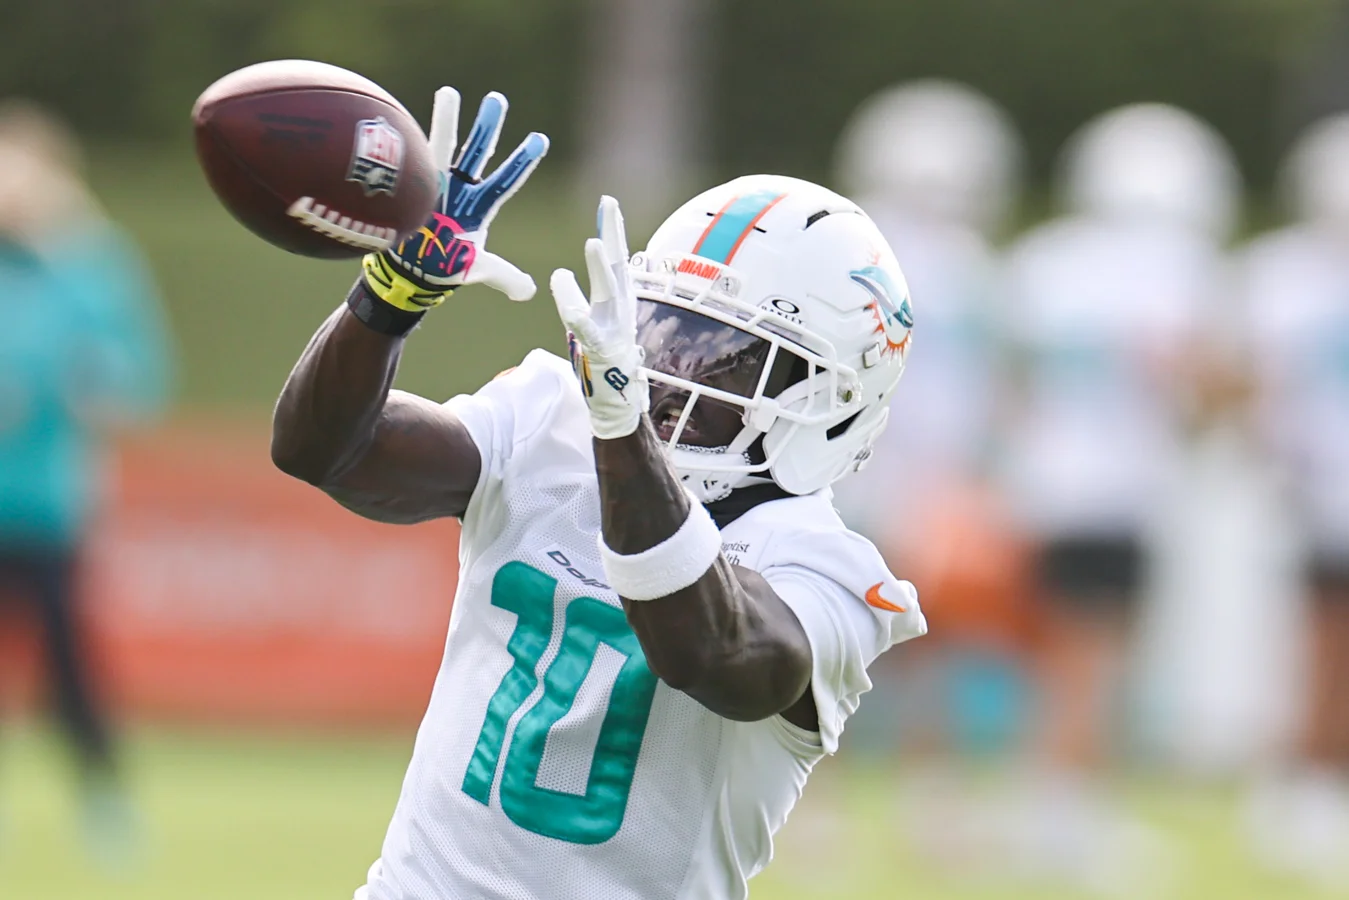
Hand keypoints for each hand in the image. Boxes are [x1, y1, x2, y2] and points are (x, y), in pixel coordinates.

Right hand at [362, 88, 548, 309]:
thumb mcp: (477, 270)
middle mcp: (458, 189)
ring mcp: (433, 184)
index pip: (506, 180)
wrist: (407, 272)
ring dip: (445, 120)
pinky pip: (408, 159)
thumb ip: (505, 277)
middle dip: (487, 127)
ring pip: (441, 146)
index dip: (522, 161)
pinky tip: (401, 117)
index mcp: (478, 207)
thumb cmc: (442, 267)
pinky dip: (406, 141)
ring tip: (450, 91)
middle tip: (498, 99)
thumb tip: (530, 292)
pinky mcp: (408, 187)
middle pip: (476, 152)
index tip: (540, 138)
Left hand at [550, 196, 649, 439]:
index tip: (608, 203)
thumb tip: (559, 273)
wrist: (616, 403)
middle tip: (608, 204)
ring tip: (593, 242)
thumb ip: (574, 296)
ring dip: (601, 269)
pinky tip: (571, 301)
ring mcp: (614, 329)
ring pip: (608, 293)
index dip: (612, 229)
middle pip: (618, 265)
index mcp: (618, 300)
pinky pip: (588, 330)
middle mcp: (621, 309)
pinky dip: (579, 314)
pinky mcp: (602, 350)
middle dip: (613, 233)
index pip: (617, 258)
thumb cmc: (601, 360)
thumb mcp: (588, 321)